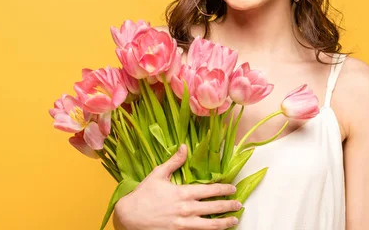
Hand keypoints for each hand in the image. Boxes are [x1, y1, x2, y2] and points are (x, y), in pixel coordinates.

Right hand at [113, 144, 240, 229]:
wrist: (130, 215)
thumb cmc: (144, 194)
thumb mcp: (158, 174)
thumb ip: (174, 161)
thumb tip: (185, 146)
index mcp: (182, 193)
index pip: (209, 190)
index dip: (223, 189)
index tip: (232, 188)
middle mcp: (186, 209)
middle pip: (214, 208)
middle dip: (229, 206)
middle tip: (239, 204)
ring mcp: (183, 224)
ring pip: (210, 225)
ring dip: (224, 222)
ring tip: (234, 220)